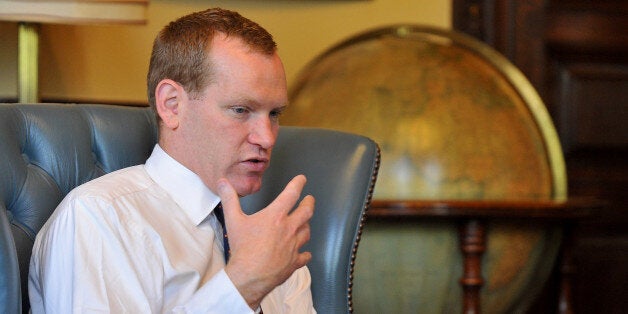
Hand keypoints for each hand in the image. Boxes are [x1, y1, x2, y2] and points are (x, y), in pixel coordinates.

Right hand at [216, 175, 314, 308]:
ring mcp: (293, 246)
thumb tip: (224, 183)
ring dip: (306, 225)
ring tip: (305, 223)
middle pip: (306, 211)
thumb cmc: (243, 248)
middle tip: (310, 199)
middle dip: (309, 203)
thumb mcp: (233, 220)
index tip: (302, 179)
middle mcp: (289, 229)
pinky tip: (304, 253)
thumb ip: (229, 199)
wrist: (249, 276)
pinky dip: (305, 253)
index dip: (298, 184)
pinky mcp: (294, 262)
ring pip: (307, 232)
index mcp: (276, 216)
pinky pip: (304, 256)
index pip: (291, 194)